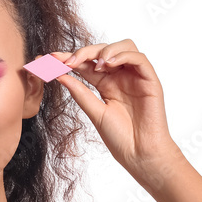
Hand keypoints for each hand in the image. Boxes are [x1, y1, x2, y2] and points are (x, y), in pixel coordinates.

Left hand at [48, 39, 182, 178]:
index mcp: (106, 84)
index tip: (52, 58)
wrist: (139, 155)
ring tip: (94, 64)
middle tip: (69, 61)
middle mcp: (120, 77)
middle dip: (84, 52)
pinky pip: (139, 58)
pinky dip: (123, 55)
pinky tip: (109, 64)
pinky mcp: (150, 81)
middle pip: (103, 51)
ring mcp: (135, 77)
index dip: (70, 58)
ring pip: (124, 47)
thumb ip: (80, 93)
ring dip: (105, 50)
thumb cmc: (120, 138)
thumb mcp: (95, 112)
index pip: (87, 64)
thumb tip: (60, 76)